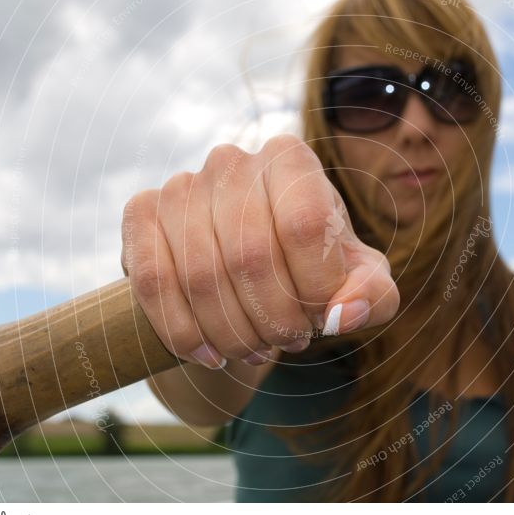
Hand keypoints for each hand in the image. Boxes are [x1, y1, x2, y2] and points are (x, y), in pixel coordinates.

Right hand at [121, 134, 399, 368]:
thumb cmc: (313, 269)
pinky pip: (151, 281)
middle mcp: (232, 161)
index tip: (318, 320)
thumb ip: (372, 294)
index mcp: (291, 160)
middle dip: (272, 320)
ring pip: (201, 277)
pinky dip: (181, 331)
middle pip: (250, 256)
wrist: (246, 271)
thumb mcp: (359, 281)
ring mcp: (181, 185)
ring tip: (254, 350)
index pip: (303, 226)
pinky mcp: (141, 214)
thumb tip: (340, 316)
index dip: (312, 288)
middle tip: (286, 344)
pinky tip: (206, 354)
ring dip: (231, 333)